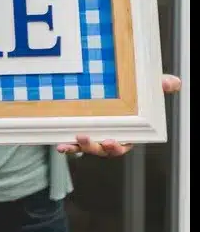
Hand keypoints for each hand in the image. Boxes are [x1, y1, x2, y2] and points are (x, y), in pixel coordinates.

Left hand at [56, 73, 182, 156]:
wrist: (112, 91)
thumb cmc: (134, 97)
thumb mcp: (147, 90)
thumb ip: (159, 86)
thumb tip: (172, 81)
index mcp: (126, 133)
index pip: (122, 145)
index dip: (116, 146)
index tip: (111, 142)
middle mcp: (108, 138)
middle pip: (101, 149)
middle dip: (94, 147)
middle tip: (86, 139)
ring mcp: (92, 136)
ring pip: (85, 147)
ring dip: (76, 147)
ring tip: (68, 144)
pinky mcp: (78, 131)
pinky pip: (72, 141)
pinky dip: (66, 144)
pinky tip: (59, 144)